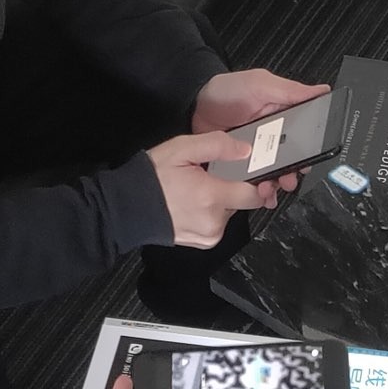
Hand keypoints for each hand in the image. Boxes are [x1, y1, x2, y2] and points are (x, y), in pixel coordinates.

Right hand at [147, 130, 274, 243]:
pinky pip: (219, 223)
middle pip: (242, 201)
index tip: (256, 173)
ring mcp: (210, 235)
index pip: (254, 194)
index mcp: (211, 197)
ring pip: (230, 212)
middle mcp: (214, 221)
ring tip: (197, 190)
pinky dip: (212, 212)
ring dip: (221, 199)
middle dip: (232, 187)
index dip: (259, 182)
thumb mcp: (182, 149)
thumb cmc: (152, 178)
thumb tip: (245, 150)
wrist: (127, 208)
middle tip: (211, 176)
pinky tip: (194, 203)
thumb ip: (217, 146)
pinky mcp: (204, 242)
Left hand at [192, 68, 329, 192]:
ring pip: (273, 174)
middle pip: (291, 161)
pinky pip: (252, 180)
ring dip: (275, 185)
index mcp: (283, 118)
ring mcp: (256, 153)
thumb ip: (291, 91)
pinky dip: (255, 190)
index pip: (304, 138)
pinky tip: (257, 194)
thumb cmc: (227, 90)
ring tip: (269, 189)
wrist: (194, 105)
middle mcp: (273, 138)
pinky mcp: (240, 165)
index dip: (309, 151)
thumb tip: (321, 91)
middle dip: (292, 173)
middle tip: (288, 178)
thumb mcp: (261, 84)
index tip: (308, 161)